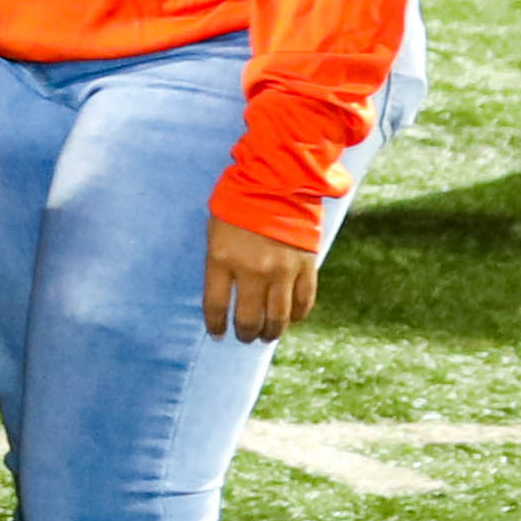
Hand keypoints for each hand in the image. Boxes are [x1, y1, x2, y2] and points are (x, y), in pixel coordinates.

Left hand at [202, 215, 318, 343]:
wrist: (277, 183)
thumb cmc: (238, 204)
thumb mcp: (215, 232)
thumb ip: (219, 264)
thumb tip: (225, 296)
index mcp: (222, 259)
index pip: (216, 305)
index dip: (216, 325)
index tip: (218, 334)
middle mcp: (252, 270)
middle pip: (249, 318)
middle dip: (245, 333)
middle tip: (244, 337)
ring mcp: (282, 270)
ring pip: (278, 317)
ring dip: (271, 331)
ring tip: (266, 336)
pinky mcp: (305, 266)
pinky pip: (303, 302)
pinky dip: (298, 316)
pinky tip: (291, 320)